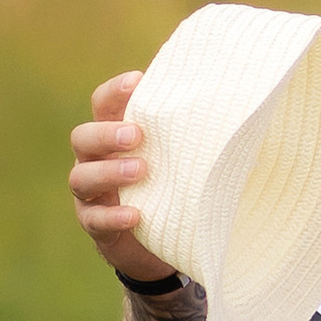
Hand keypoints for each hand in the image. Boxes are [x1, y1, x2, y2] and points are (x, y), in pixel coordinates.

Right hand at [69, 71, 175, 283]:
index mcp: (114, 135)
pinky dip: (113, 216)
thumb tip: (238, 106)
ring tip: (141, 171)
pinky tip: (135, 216)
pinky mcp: (95, 224)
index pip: (103, 104)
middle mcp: (95, 159)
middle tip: (137, 135)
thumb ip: (192, 135)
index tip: (137, 81)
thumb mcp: (184, 159)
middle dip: (107, 134)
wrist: (164, 240)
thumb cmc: (175, 185)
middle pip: (83, 137)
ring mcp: (90, 193)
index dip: (115, 91)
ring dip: (109, 172)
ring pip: (81, 178)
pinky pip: (94, 219)